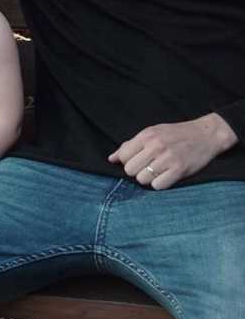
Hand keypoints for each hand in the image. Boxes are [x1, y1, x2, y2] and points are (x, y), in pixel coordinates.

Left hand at [108, 113, 236, 189]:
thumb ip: (130, 145)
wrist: (206, 134)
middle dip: (136, 172)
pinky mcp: (179, 170)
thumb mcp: (151, 132)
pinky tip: (165, 177)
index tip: (136, 161)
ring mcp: (168, 158)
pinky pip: (158, 186)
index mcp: (146, 136)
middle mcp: (155, 146)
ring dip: (147, 179)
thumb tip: (112, 159)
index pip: (123, 157)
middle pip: (130, 170)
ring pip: (142, 179)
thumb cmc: (176, 134)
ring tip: (156, 172)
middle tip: (146, 168)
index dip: (127, 162)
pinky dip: (159, 184)